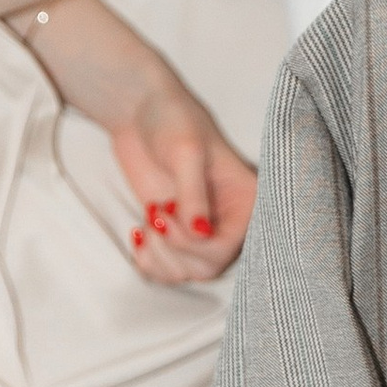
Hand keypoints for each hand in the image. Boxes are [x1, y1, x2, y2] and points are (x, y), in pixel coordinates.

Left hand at [108, 78, 255, 283]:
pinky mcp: (178, 233)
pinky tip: (139, 232)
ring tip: (149, 219)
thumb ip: (194, 196)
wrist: (140, 113)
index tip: (168, 212)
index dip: (192, 243)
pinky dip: (149, 261)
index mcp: (247, 197)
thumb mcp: (185, 153)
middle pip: (209, 267)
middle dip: (174, 250)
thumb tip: (202, 234)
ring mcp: (203, 228)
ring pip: (188, 273)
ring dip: (159, 257)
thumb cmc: (171, 121)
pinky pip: (168, 270)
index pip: (228, 247)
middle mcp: (231, 218)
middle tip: (156, 214)